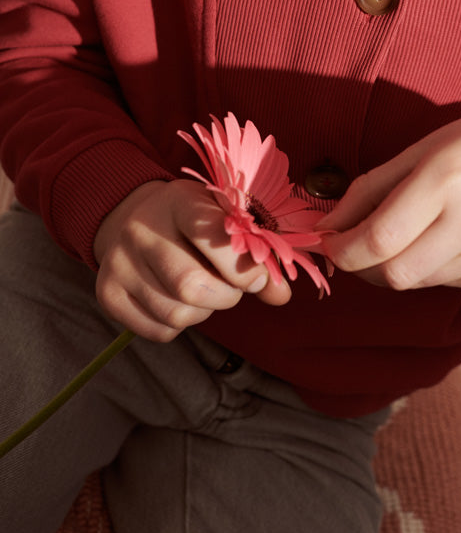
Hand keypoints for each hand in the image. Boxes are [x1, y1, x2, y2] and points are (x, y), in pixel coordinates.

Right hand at [93, 179, 290, 341]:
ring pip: (176, 314)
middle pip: (191, 286)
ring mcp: (118, 262)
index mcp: (178, 201)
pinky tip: (180, 301)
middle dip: (226, 297)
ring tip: (206, 292)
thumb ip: (256, 254)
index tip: (257, 278)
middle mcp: (141, 229)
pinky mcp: (107, 294)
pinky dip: (180, 326)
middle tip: (232, 289)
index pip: (210, 234)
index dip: (241, 265)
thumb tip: (281, 294)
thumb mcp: (225, 218)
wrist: (132, 217)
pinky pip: (158, 331)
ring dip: (204, 313)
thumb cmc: (192, 220)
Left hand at [317, 112, 460, 290]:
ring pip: (414, 283)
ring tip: (398, 237)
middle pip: (394, 274)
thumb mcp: (420, 151)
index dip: (343, 249)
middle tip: (353, 247)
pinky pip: (440, 283)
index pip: (380, 238)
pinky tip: (436, 240)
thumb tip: (326, 229)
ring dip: (390, 268)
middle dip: (361, 267)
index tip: (329, 242)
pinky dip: (423, 269)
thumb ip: (368, 190)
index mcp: (448, 178)